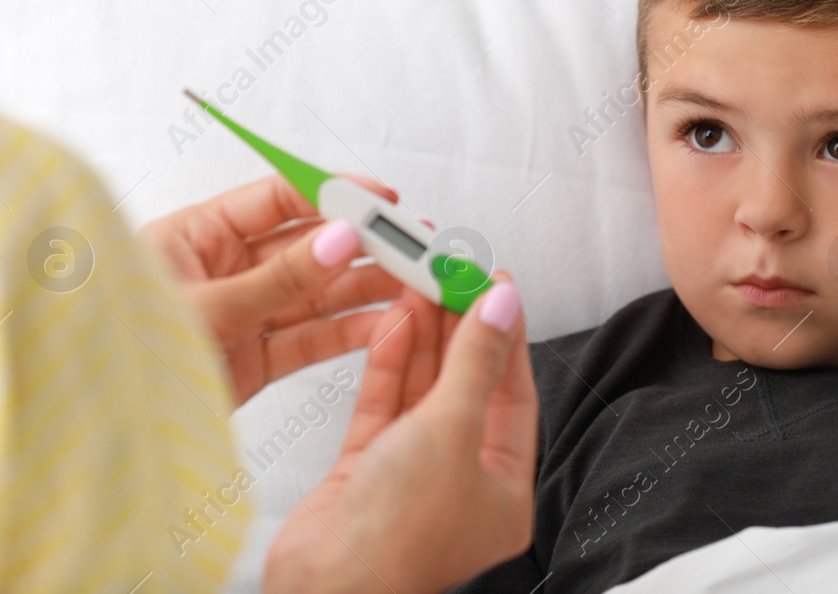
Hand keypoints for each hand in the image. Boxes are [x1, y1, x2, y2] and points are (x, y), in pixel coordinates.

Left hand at [142, 173, 404, 406]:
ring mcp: (241, 314)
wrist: (95, 425)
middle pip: (307, 245)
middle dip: (363, 245)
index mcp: (196, 234)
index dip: (334, 195)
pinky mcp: (253, 360)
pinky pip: (310, 337)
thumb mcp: (205, 309)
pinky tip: (385, 323)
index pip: (278, 199)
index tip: (383, 200)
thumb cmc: (121, 354)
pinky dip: (349, 331)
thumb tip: (341, 238)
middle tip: (414, 245)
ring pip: (317, 292)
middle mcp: (223, 269)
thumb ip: (279, 277)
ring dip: (366, 287)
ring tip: (415, 284)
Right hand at [265, 275, 537, 593]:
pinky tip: (396, 320)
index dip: (505, 335)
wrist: (324, 589)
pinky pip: (385, 406)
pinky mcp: (365, 472)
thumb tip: (500, 309)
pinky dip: (389, 362)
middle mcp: (460, 483)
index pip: (513, 394)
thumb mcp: (452, 432)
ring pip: (423, 391)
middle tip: (455, 274)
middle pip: (467, 386)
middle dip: (460, 328)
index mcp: (503, 491)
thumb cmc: (397, 538)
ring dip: (424, 336)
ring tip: (423, 282)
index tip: (496, 286)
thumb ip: (474, 363)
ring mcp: (410, 476)